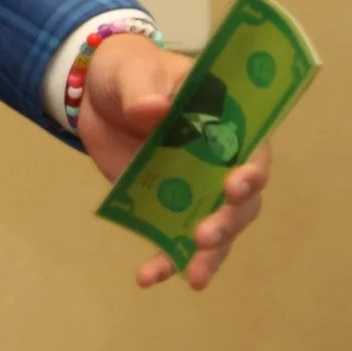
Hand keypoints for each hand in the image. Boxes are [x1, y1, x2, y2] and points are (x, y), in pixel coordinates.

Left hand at [78, 34, 271, 290]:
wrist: (98, 95)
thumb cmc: (131, 73)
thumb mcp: (132, 72)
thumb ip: (143, 91)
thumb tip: (153, 109)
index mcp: (226, 124)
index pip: (252, 151)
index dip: (251, 171)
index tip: (236, 186)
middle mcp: (220, 163)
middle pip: (239, 201)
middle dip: (227, 221)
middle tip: (205, 235)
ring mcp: (195, 189)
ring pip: (215, 229)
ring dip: (207, 255)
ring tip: (192, 276)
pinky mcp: (166, 206)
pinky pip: (171, 239)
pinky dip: (164, 261)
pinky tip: (148, 277)